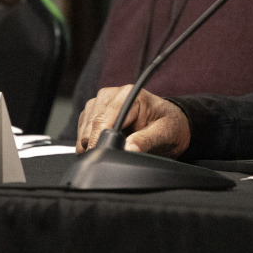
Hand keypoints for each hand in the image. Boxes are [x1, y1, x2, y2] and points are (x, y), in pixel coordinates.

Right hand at [75, 86, 190, 157]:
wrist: (170, 122)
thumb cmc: (169, 125)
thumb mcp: (164, 134)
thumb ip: (145, 140)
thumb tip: (128, 149)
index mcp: (129, 95)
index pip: (105, 118)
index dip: (99, 140)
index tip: (100, 156)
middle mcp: (112, 94)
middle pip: (91, 123)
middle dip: (96, 143)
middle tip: (110, 158)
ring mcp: (101, 101)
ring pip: (84, 127)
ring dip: (92, 142)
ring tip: (114, 148)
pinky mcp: (94, 110)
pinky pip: (83, 128)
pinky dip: (90, 140)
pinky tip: (106, 144)